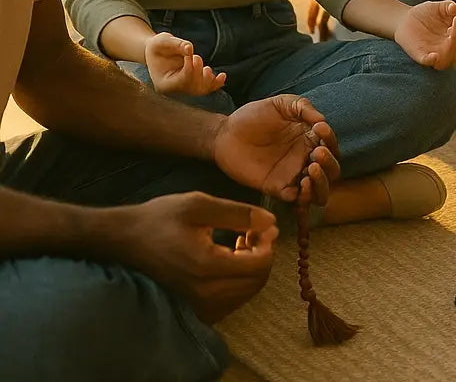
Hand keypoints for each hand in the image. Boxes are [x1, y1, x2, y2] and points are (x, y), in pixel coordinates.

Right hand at [117, 192, 278, 323]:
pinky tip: (227, 259)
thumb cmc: (160, 218)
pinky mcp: (194, 310)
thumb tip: (272, 222)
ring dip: (251, 268)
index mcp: (207, 266)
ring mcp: (198, 306)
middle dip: (262, 255)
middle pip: (257, 281)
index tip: (260, 226)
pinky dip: (238, 281)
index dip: (268, 243)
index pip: (260, 264)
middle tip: (250, 233)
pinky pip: (231, 300)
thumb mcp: (200, 205)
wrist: (124, 241)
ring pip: (246, 292)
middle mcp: (204, 293)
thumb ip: (239, 214)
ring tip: (238, 243)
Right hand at [145, 33, 226, 94]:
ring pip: (201, 90)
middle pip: (192, 88)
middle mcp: (174, 89)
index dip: (190, 69)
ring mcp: (184, 88)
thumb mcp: (162, 41)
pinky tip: (222, 76)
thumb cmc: (158, 45)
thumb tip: (190, 48)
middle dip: (198, 73)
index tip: (192, 55)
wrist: (158, 50)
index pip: (181, 81)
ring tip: (207, 68)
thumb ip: (176, 44)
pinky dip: (216, 82)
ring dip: (208, 79)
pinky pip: (207, 87)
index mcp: (163, 83)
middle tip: (197, 57)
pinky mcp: (193, 83)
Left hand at [211, 95, 341, 205]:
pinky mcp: (277, 188)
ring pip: (319, 190)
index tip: (320, 128)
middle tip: (317, 154)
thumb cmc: (254, 115)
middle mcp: (304, 158)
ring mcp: (292, 175)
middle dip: (330, 164)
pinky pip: (297, 200)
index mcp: (308, 138)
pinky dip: (306, 196)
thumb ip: (303, 107)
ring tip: (311, 170)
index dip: (331, 139)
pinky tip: (302, 184)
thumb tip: (323, 121)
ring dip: (322, 184)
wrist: (225, 133)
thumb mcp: (281, 103)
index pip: (331, 145)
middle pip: (331, 171)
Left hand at [394, 0, 455, 69]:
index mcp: (453, 43)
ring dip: (450, 53)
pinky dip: (431, 61)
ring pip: (445, 63)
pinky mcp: (419, 54)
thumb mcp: (439, 8)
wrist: (405, 18)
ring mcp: (432, 54)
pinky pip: (426, 61)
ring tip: (450, 36)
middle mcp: (445, 51)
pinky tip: (434, 56)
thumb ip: (449, 7)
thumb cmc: (426, 14)